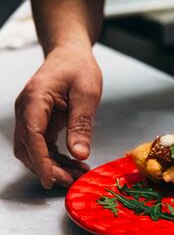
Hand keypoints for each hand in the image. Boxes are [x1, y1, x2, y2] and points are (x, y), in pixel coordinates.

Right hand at [14, 47, 101, 188]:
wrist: (70, 54)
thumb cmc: (78, 67)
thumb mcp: (87, 94)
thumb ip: (81, 124)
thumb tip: (79, 154)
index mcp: (35, 99)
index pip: (32, 136)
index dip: (41, 161)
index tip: (51, 179)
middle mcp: (26, 109)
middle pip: (28, 148)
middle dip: (48, 168)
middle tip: (71, 181)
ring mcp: (29, 116)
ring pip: (33, 151)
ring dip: (52, 166)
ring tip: (76, 175)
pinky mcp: (38, 122)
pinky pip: (42, 146)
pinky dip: (55, 159)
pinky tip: (74, 165)